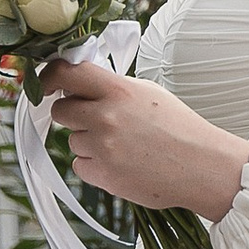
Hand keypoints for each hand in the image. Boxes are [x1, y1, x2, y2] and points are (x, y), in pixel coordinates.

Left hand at [44, 61, 247, 222]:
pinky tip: (121, 163)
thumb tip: (80, 85)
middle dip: (73, 115)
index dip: (49, 77)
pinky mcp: (103, 175)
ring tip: (123, 145)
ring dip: (89, 143)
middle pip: (61, 111)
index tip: (46, 85)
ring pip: (73, 141)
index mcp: (118, 90)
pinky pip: (80, 166)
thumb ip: (112, 87)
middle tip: (98, 120)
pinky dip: (95, 166)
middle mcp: (106, 117)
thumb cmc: (179, 129)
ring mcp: (103, 148)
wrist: (201, 166)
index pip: (66, 73)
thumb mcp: (147, 93)